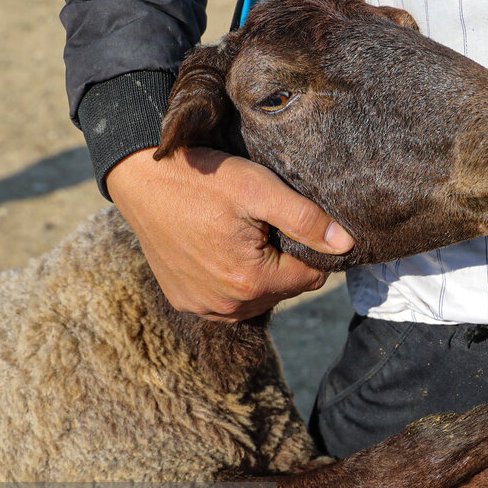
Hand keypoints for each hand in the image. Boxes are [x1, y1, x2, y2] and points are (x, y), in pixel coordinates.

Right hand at [106, 145, 353, 320]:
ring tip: (241, 234)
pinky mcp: (184, 301)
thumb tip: (346, 244)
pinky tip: (220, 248)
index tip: (292, 221)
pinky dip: (231, 279)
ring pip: (257, 298)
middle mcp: (226, 307)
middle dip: (283, 260)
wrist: (141, 179)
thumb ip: (305, 219)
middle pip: (284, 289)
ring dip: (259, 273)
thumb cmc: (203, 179)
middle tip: (263, 224)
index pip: (312, 277)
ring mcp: (202, 308)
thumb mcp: (259, 189)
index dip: (310, 248)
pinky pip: (226, 300)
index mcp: (250, 282)